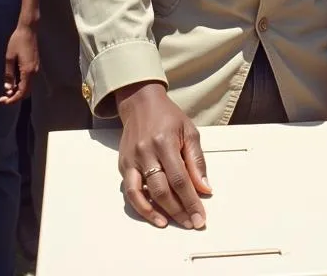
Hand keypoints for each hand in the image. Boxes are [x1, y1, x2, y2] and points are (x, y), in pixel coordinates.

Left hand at [0, 23, 37, 103]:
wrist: (28, 29)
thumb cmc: (17, 41)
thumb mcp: (9, 58)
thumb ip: (9, 74)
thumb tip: (8, 88)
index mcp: (28, 71)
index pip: (22, 92)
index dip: (13, 99)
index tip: (3, 101)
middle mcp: (34, 71)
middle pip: (26, 91)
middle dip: (15, 96)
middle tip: (2, 98)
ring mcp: (35, 68)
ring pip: (28, 85)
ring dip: (18, 90)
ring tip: (6, 89)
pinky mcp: (34, 64)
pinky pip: (28, 79)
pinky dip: (21, 83)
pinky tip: (12, 81)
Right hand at [115, 82, 208, 229]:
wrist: (140, 103)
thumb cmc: (168, 117)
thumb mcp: (189, 131)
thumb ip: (196, 161)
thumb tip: (204, 188)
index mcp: (165, 142)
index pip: (180, 179)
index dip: (191, 201)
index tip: (200, 217)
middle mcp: (146, 152)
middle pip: (161, 190)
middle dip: (178, 211)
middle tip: (190, 223)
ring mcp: (131, 159)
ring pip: (141, 194)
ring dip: (156, 213)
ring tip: (169, 223)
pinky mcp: (123, 164)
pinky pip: (130, 191)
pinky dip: (140, 206)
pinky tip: (152, 214)